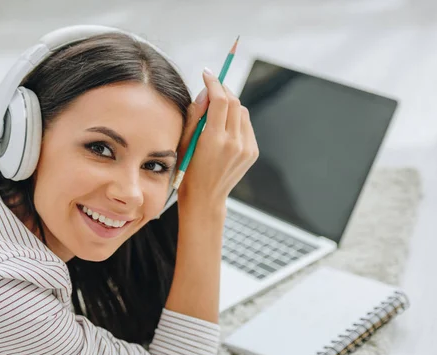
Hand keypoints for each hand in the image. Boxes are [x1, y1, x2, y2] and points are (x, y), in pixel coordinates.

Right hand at [176, 68, 258, 209]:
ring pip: (243, 112)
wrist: (205, 199)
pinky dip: (237, 120)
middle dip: (223, 89)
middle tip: (212, 85)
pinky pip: (246, 126)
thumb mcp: (184, 142)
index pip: (220, 100)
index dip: (214, 82)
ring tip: (216, 109)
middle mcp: (234, 143)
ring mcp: (246, 148)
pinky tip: (225, 127)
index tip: (207, 73)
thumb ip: (195, 115)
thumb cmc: (188, 171)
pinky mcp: (252, 152)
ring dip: (231, 104)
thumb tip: (206, 92)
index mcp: (214, 140)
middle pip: (234, 102)